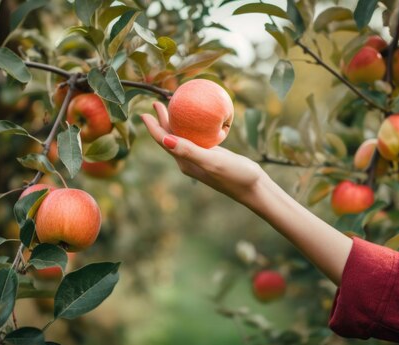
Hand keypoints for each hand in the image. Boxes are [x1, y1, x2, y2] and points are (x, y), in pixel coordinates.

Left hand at [140, 102, 267, 204]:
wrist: (254, 188)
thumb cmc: (234, 176)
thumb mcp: (212, 161)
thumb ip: (189, 151)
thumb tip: (165, 139)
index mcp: (185, 162)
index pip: (164, 142)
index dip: (152, 127)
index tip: (143, 113)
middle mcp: (189, 160)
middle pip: (170, 137)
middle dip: (161, 121)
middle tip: (156, 102)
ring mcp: (200, 158)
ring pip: (183, 137)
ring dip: (175, 122)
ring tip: (172, 107)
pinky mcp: (212, 155)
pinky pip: (197, 137)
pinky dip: (193, 125)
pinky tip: (199, 118)